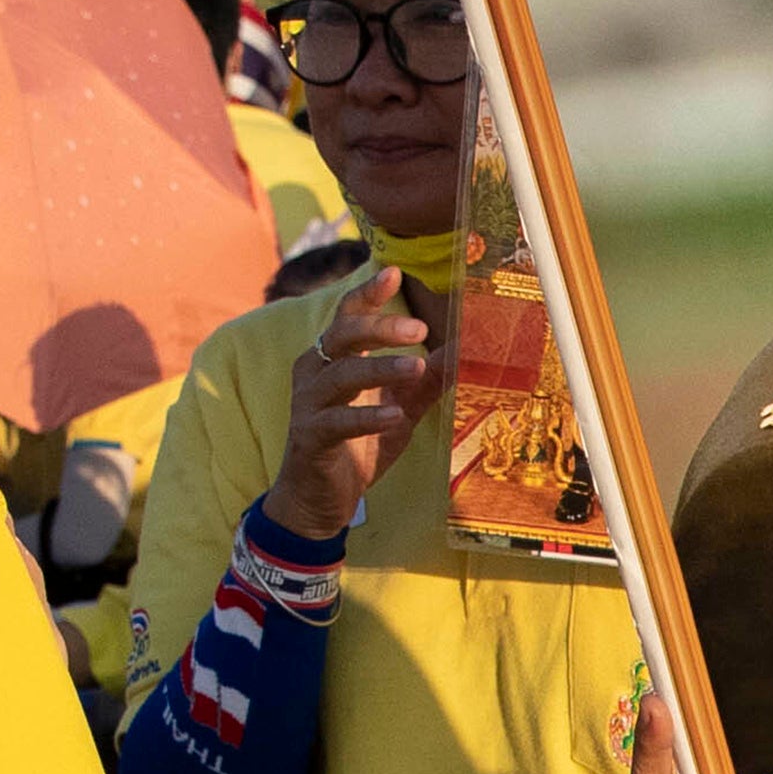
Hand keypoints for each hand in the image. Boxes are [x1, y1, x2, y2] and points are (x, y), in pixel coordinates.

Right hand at [273, 265, 441, 538]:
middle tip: (418, 328)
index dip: (369, 294)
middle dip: (380, 327)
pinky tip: (394, 415)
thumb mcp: (400, 409)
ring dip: (380, 368)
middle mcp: (316, 372)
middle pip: (343, 335)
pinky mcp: (310, 437)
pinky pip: (337, 421)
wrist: (319, 499)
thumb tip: (464, 351)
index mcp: (334, 359)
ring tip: (416, 365)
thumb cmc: (357, 446)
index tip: (394, 273)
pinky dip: (366, 416)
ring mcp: (309, 403)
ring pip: (341, 374)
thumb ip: (427, 380)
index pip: (348, 316)